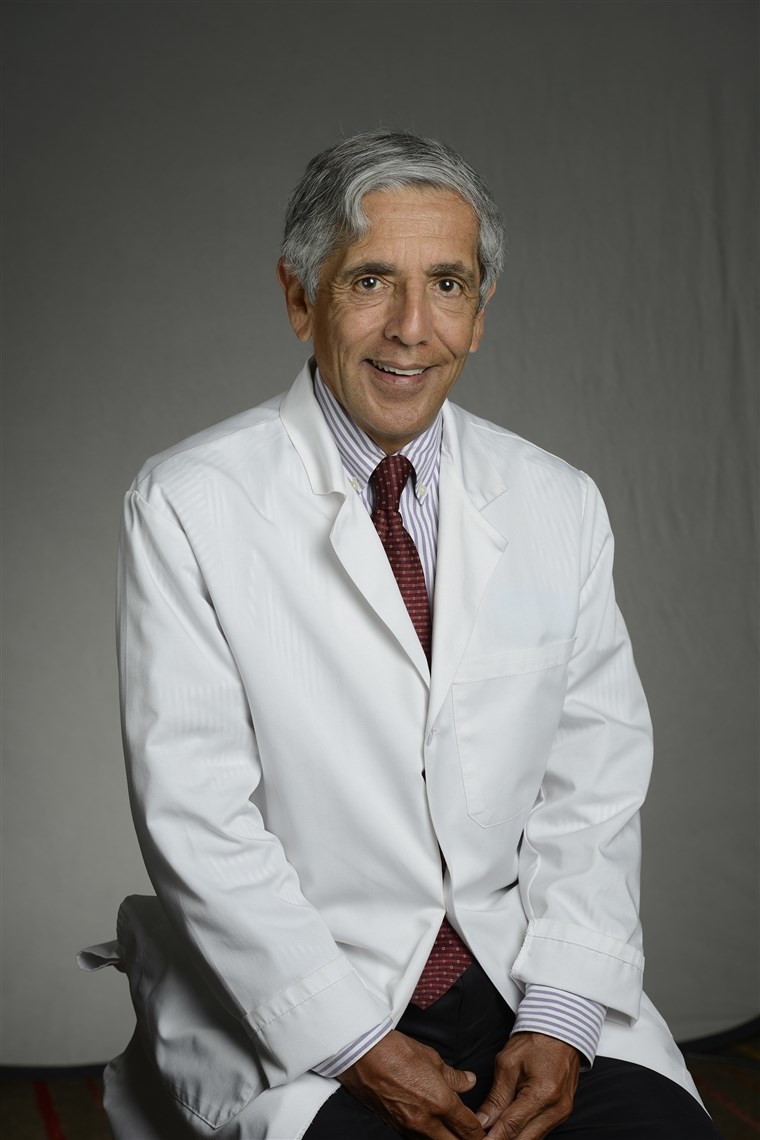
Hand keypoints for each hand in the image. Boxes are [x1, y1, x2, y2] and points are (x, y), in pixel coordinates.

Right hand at [337, 1028, 487, 1138]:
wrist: (363, 1054)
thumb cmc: (398, 1051)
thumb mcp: (432, 1058)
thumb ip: (454, 1076)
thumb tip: (469, 1082)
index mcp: (441, 1102)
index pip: (469, 1128)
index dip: (480, 1132)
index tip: (483, 1129)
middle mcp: (426, 1121)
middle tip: (470, 1133)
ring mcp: (408, 1127)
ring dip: (445, 1139)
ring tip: (450, 1129)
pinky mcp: (394, 1126)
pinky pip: (416, 1138)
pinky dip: (427, 1136)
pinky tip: (430, 1126)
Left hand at [475, 1032, 580, 1138]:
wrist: (560, 1030)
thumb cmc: (534, 1041)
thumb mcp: (508, 1063)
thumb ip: (496, 1097)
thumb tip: (482, 1122)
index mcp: (543, 1094)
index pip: (511, 1127)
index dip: (490, 1139)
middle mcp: (556, 1110)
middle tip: (480, 1137)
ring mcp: (561, 1114)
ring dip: (511, 1139)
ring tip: (490, 1133)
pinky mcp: (561, 1114)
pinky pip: (539, 1132)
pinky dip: (522, 1133)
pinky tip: (506, 1129)